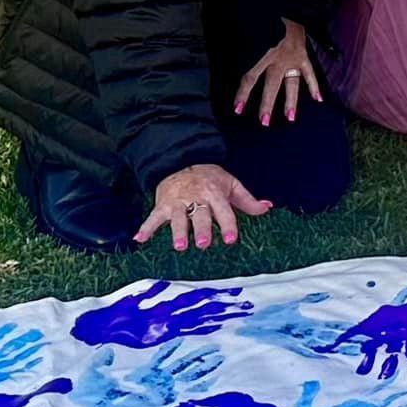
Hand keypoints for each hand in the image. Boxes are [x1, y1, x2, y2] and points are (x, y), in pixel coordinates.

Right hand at [136, 164, 272, 251]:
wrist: (181, 160)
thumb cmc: (209, 177)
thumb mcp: (230, 184)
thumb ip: (247, 200)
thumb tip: (267, 208)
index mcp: (215, 193)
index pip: (223, 211)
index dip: (228, 225)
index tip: (231, 240)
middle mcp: (196, 198)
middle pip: (199, 215)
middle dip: (201, 229)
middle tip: (203, 244)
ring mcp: (178, 202)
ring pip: (177, 218)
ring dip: (177, 232)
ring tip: (179, 246)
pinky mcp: (162, 204)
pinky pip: (153, 217)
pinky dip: (145, 228)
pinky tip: (139, 239)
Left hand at [234, 18, 321, 126]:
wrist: (285, 3)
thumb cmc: (260, 15)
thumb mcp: (245, 29)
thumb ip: (240, 47)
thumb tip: (230, 61)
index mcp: (261, 51)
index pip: (250, 77)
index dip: (243, 94)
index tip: (237, 110)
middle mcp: (277, 57)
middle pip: (271, 84)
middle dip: (267, 103)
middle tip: (263, 122)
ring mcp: (292, 57)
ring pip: (291, 83)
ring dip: (290, 101)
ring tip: (289, 118)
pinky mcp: (303, 54)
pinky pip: (309, 72)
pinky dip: (314, 85)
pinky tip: (318, 99)